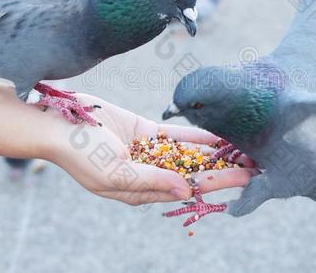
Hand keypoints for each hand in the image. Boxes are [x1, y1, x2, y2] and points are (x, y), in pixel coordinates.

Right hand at [45, 94, 258, 205]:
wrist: (58, 123)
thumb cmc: (80, 154)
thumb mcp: (115, 174)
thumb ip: (152, 181)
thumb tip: (187, 191)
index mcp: (141, 191)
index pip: (189, 190)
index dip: (219, 184)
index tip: (247, 179)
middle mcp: (149, 174)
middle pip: (195, 173)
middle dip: (225, 169)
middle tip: (257, 163)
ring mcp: (148, 152)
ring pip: (190, 153)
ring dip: (216, 151)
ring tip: (245, 148)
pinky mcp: (146, 131)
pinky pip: (178, 134)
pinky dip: (199, 134)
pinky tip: (221, 133)